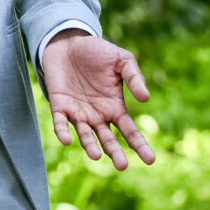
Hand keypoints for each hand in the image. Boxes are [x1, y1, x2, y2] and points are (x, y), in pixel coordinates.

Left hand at [42, 31, 154, 169]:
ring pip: (86, 135)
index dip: (140, 145)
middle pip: (108, 139)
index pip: (129, 131)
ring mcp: (78, 113)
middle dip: (115, 152)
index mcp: (115, 107)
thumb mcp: (121, 60)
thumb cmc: (97, 52)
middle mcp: (98, 115)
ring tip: (97, 156)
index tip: (150, 160)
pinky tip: (66, 139)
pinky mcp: (59, 106)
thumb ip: (134, 77)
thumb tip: (146, 98)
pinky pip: (61, 122)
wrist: (68, 42)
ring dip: (90, 146)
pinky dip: (63, 131)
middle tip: (122, 166)